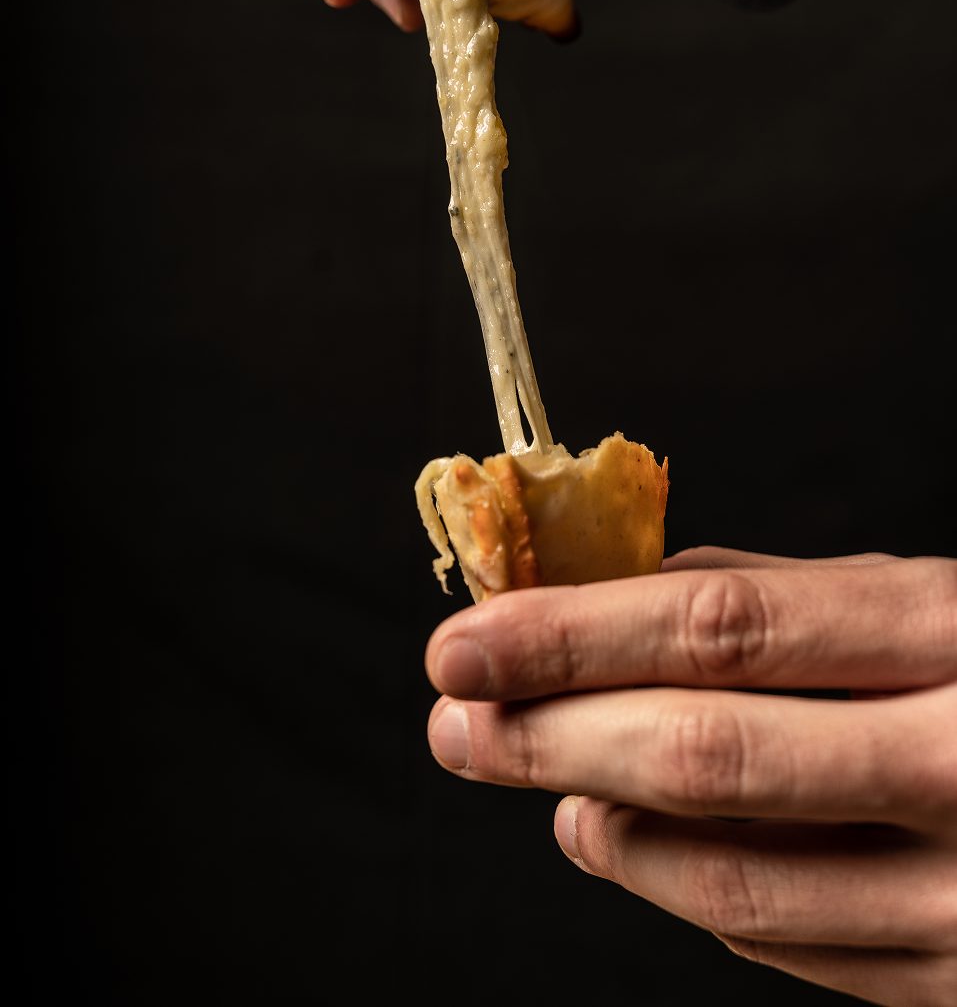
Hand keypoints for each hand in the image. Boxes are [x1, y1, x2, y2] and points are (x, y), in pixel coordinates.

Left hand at [425, 549, 956, 1004]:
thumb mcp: (934, 597)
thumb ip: (782, 592)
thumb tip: (616, 588)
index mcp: (956, 631)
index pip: (721, 626)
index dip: (572, 634)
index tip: (464, 640)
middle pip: (709, 753)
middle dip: (553, 733)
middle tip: (457, 719)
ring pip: (740, 881)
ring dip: (607, 829)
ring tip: (537, 783)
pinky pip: (800, 952)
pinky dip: (694, 898)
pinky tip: (632, 844)